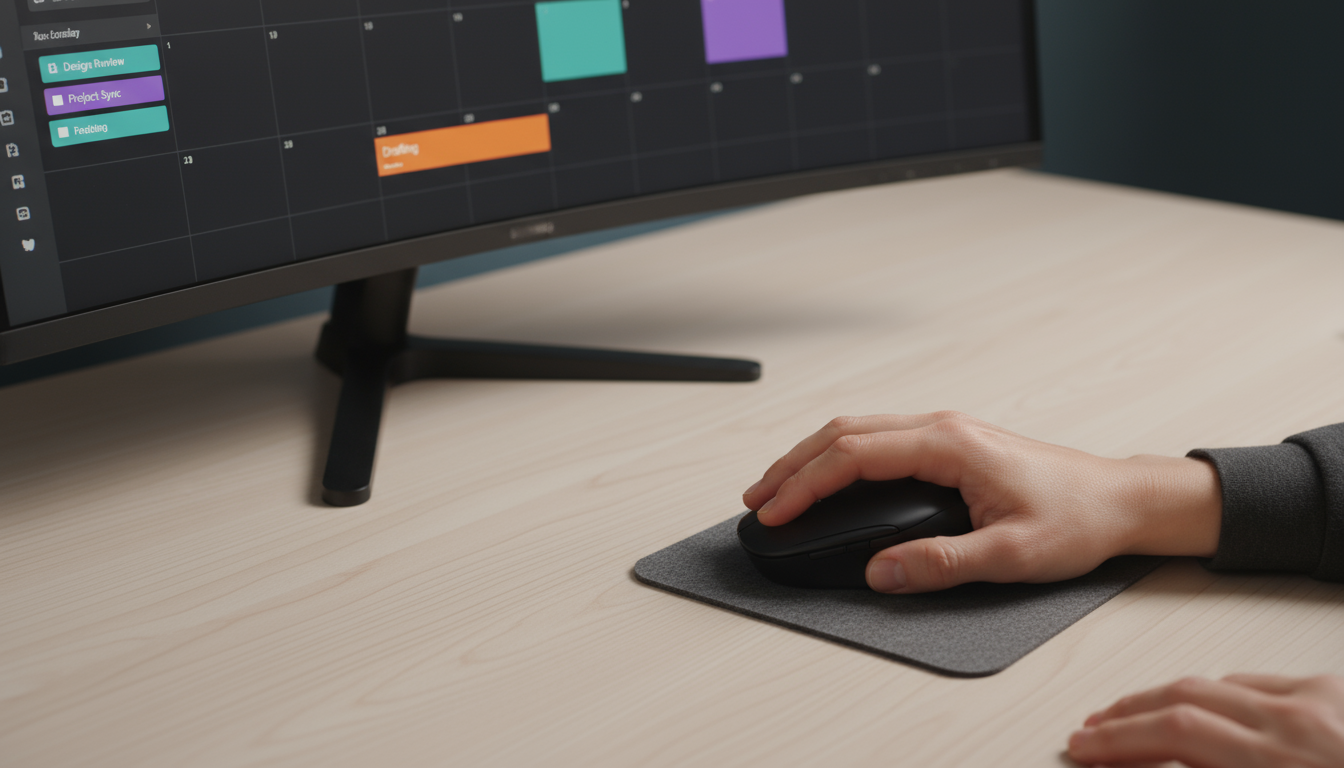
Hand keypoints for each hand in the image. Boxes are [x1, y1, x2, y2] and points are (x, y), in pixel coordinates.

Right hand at [742, 412, 1221, 592]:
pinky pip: (877, 438)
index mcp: (949, 443)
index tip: (775, 512)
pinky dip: (838, 456)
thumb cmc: (1077, 517)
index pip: (854, 455)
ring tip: (777, 488)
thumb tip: (881, 571)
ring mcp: (944, 431)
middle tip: (757, 499)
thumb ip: (941, 563)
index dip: (806, 485)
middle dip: (792, 464)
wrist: (1120, 500)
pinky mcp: (950, 443)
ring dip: (811, 456)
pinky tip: (828, 477)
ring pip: (857, 430)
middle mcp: (941, 427)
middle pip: (844, 432)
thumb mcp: (1011, 554)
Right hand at [1069, 674, 1343, 766]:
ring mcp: (1321, 699)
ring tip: (1131, 717)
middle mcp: (1301, 720)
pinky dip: (1214, 694)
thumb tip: (1164, 767)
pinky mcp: (1337, 691)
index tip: (1084, 750)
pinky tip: (1201, 706)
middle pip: (1183, 697)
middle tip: (1090, 734)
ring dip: (1162, 699)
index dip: (1118, 741)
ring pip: (1215, 684)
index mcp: (1286, 761)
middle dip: (1125, 714)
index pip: (1175, 734)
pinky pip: (1257, 683)